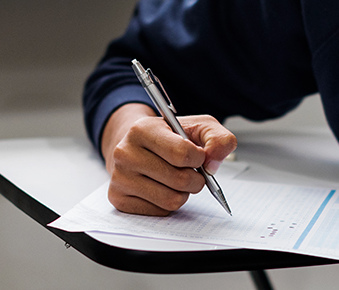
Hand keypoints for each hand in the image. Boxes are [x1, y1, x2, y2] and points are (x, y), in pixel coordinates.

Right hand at [101, 103, 236, 215]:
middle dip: (196, 179)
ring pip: (171, 200)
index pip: (182, 153)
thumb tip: (213, 164)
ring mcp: (120, 178)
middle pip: (180, 180)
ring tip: (176, 179)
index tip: (198, 155)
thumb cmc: (170, 137)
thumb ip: (218, 139)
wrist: (138, 146)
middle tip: (192, 172)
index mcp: (142, 129)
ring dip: (184, 193)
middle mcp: (125, 153)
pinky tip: (162, 188)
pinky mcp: (119, 199)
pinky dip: (169, 203)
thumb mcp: (198, 127)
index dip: (199, 158)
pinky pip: (160, 211)